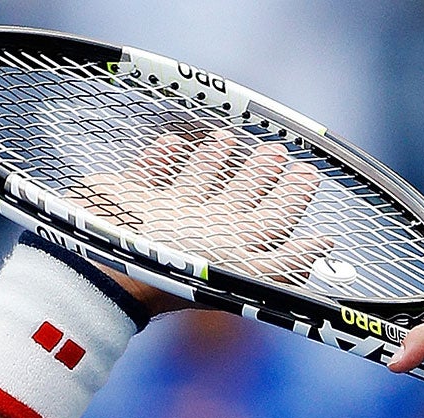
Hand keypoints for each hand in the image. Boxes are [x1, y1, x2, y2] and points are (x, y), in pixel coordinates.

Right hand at [80, 130, 330, 313]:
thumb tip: (327, 248)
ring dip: (211, 164)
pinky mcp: (120, 201)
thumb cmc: (172, 270)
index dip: (290, 202)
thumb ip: (283, 264)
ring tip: (225, 140)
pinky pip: (145, 177)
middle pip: (236, 202)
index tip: (308, 176)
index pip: (269, 225)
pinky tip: (172, 143)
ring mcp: (158, 218)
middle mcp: (198, 234)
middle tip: (279, 155)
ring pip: (193, 187)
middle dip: (259, 177)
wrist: (96, 269)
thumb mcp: (243, 272)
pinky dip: (158, 160)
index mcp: (227, 250)